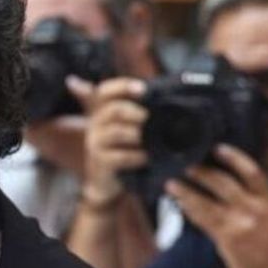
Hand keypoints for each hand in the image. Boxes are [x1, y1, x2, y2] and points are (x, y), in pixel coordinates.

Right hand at [82, 77, 148, 206]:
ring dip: (137, 134)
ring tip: (149, 139)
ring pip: (116, 132)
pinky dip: (137, 156)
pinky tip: (146, 157)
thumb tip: (170, 97)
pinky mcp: (101, 161)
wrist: (108, 180)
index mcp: (104, 111)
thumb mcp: (128, 128)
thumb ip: (141, 112)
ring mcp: (96, 143)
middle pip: (113, 109)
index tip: (143, 89)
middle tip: (148, 118)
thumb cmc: (125, 149)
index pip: (106, 91)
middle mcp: (96, 124)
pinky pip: (119, 156)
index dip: (122, 86)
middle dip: (134, 112)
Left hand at [166, 144, 267, 267]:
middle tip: (186, 164)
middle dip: (202, 172)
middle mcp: (256, 208)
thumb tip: (220, 176)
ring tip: (171, 183)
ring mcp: (241, 223)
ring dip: (186, 191)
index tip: (217, 148)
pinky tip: (178, 203)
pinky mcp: (227, 237)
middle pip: (224, 183)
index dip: (234, 157)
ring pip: (207, 201)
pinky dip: (189, 209)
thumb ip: (251, 196)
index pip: (252, 172)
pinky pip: (202, 219)